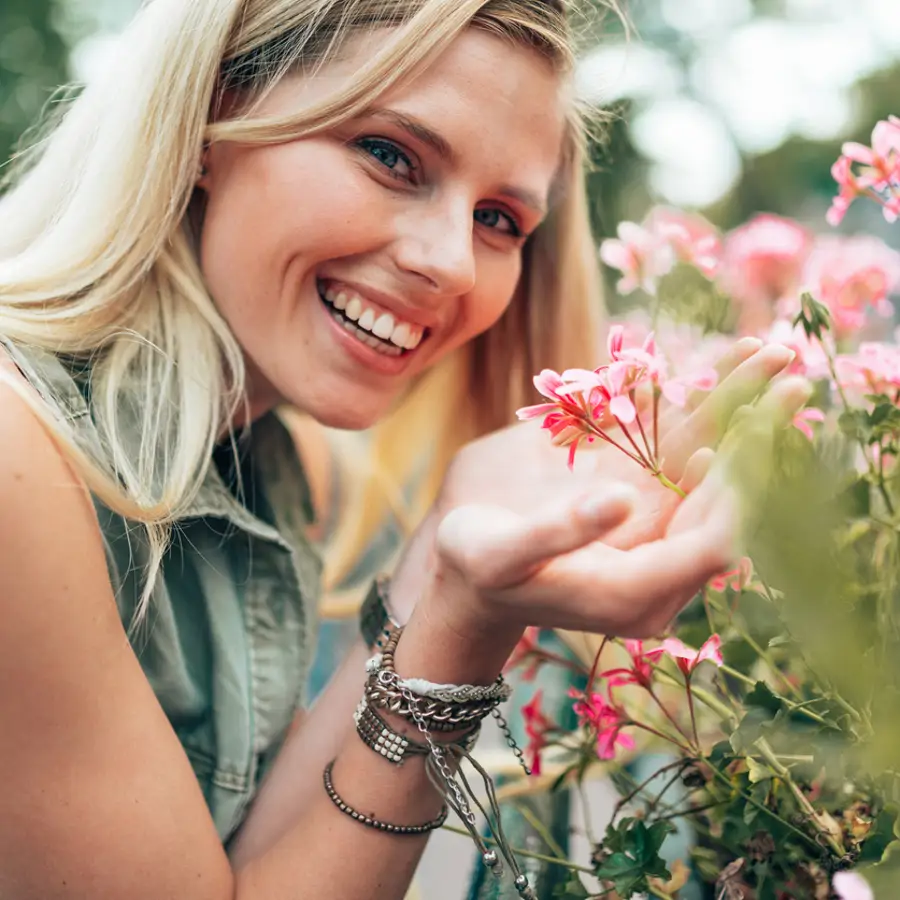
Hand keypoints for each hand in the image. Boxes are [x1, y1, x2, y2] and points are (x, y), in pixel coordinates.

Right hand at [434, 338, 796, 553]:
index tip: (743, 439)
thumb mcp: (503, 555)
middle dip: (755, 441)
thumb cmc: (477, 568)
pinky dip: (699, 408)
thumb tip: (621, 499)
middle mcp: (657, 564)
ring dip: (739, 414)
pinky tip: (725, 368)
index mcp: (631, 594)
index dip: (729, 494)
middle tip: (791, 384)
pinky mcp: (638, 497)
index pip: (705, 547)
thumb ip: (561, 531)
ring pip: (705, 468)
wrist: (469, 572)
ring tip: (773, 357)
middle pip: (721, 501)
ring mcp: (652, 528)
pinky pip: (676, 451)